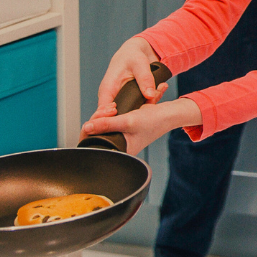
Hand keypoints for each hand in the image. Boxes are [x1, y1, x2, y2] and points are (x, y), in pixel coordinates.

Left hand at [82, 97, 200, 155]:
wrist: (169, 114)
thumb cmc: (153, 121)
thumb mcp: (128, 121)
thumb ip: (107, 124)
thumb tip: (87, 127)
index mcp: (119, 150)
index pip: (95, 143)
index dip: (93, 127)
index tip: (102, 114)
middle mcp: (118, 145)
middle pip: (96, 132)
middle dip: (100, 117)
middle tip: (111, 108)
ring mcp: (120, 136)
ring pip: (102, 124)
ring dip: (105, 112)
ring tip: (114, 106)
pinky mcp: (122, 128)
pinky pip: (109, 120)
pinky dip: (109, 112)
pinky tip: (114, 107)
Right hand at [93, 37, 168, 117]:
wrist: (137, 52)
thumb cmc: (132, 55)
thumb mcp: (139, 63)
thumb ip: (144, 79)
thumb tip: (150, 96)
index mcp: (107, 90)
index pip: (102, 112)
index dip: (112, 118)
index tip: (130, 115)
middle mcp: (113, 98)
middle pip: (120, 116)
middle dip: (138, 112)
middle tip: (153, 100)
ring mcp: (123, 101)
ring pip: (134, 112)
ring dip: (148, 105)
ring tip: (159, 91)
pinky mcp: (132, 101)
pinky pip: (141, 107)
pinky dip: (152, 101)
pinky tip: (160, 91)